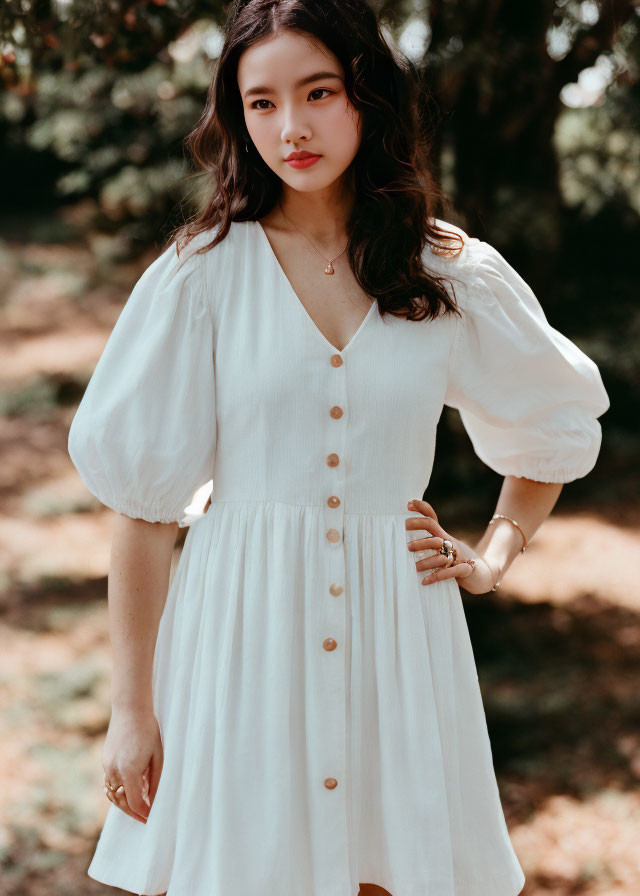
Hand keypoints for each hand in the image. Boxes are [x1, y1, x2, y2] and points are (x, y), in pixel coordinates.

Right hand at [102, 704, 163, 822]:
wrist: (130, 708)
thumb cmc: (148, 730)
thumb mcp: (157, 756)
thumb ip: (154, 781)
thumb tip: (153, 800)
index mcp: (129, 771)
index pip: (135, 803)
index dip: (143, 813)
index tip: (151, 818)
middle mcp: (114, 771)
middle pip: (120, 802)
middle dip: (133, 811)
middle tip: (146, 816)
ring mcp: (107, 765)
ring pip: (113, 792)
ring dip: (125, 800)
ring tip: (141, 802)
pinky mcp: (105, 760)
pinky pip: (111, 781)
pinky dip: (120, 787)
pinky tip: (133, 785)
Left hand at [405, 498, 495, 593]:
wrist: (485, 574)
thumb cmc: (459, 561)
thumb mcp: (445, 550)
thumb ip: (429, 545)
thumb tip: (404, 544)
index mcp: (444, 537)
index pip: (432, 517)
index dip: (421, 508)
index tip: (408, 504)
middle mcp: (450, 543)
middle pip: (434, 532)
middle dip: (419, 532)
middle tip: (406, 543)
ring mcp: (459, 556)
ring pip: (441, 554)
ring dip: (426, 561)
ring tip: (414, 567)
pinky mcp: (466, 569)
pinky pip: (451, 571)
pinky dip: (437, 576)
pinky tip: (425, 581)